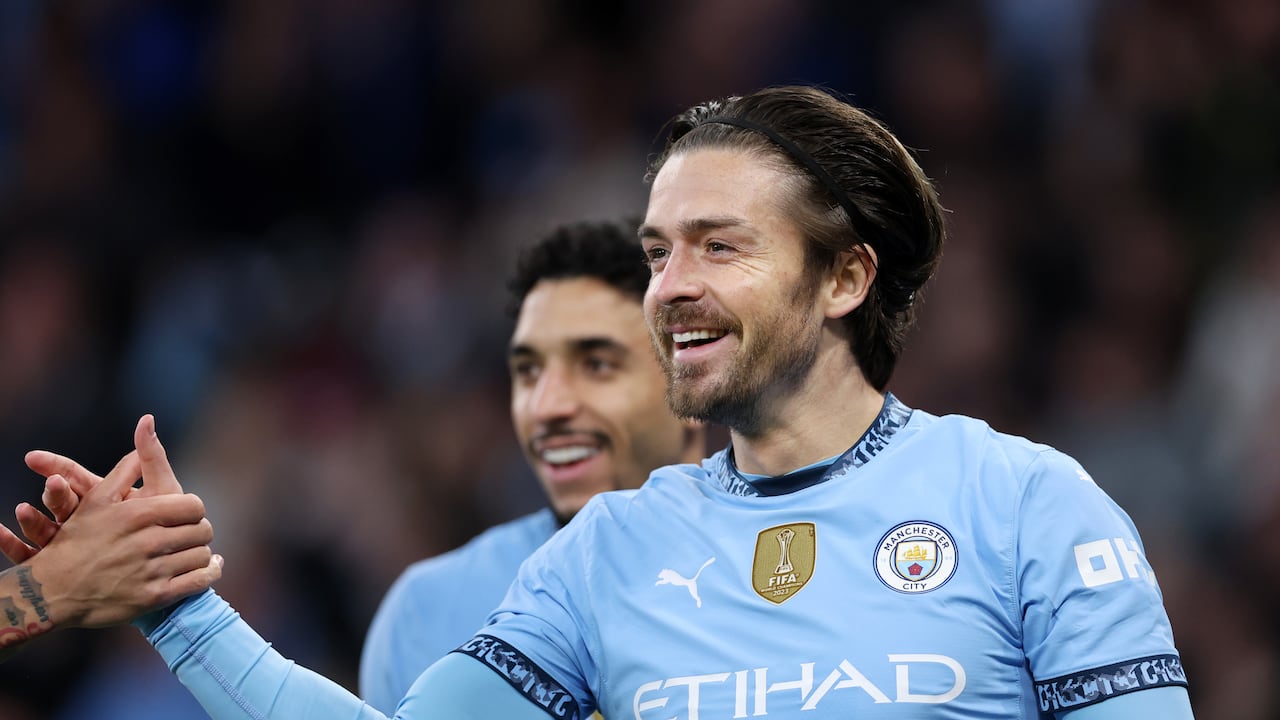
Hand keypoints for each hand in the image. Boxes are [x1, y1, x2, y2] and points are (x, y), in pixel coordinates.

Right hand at [0, 415, 180, 563]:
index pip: (74, 477)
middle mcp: (83, 519)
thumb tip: (148, 419)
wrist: (164, 568)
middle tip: (50, 484)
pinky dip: (13, 548)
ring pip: (48, 531)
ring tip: (23, 511)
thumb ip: (150, 460)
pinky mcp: (68, 567)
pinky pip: (35, 558)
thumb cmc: (164, 526)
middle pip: (62, 503)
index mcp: (101, 499)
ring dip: (33, 521)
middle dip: (54, 493)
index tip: (32, 458)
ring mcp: (73, 544)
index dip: (56, 467)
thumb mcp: (157, 490)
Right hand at [4, 415, 221, 628]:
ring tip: (195, 551)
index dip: (194, 509)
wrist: (52, 592)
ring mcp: (151, 571)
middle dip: (199, 530)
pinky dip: (210, 574)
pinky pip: (199, 582)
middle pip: (202, 530)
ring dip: (202, 553)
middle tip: (192, 532)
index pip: (193, 506)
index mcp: (138, 514)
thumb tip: (146, 429)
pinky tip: (211, 568)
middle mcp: (147, 541)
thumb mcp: (96, 500)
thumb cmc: (76, 541)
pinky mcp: (154, 597)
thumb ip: (125, 469)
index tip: (187, 514)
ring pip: (202, 556)